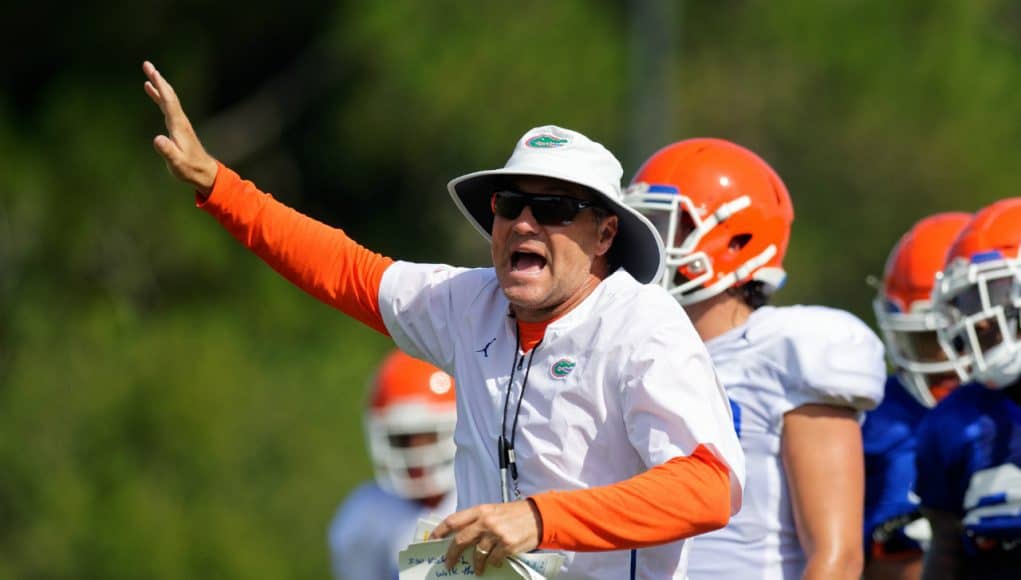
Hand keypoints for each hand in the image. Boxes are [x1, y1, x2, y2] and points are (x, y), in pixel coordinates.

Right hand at [142, 61, 217, 195]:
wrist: (204, 172)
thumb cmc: (190, 169)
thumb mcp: (177, 163)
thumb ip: (168, 151)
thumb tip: (157, 139)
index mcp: (179, 126)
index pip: (169, 102)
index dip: (161, 88)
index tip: (153, 74)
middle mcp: (180, 120)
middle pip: (169, 95)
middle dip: (158, 79)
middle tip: (147, 64)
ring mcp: (179, 122)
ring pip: (168, 98)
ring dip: (158, 84)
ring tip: (148, 72)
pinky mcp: (177, 126)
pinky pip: (166, 105)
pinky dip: (159, 95)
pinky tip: (151, 90)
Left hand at [430, 500, 541, 574]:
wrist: (539, 516)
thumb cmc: (515, 514)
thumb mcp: (493, 511)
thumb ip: (477, 521)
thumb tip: (460, 537)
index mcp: (480, 510)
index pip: (453, 520)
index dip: (440, 531)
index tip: (433, 540)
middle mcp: (486, 521)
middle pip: (460, 540)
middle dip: (451, 554)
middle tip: (448, 563)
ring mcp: (496, 533)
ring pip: (477, 554)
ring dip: (475, 564)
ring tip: (476, 570)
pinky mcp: (507, 545)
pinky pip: (493, 559)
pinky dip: (493, 563)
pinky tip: (496, 562)